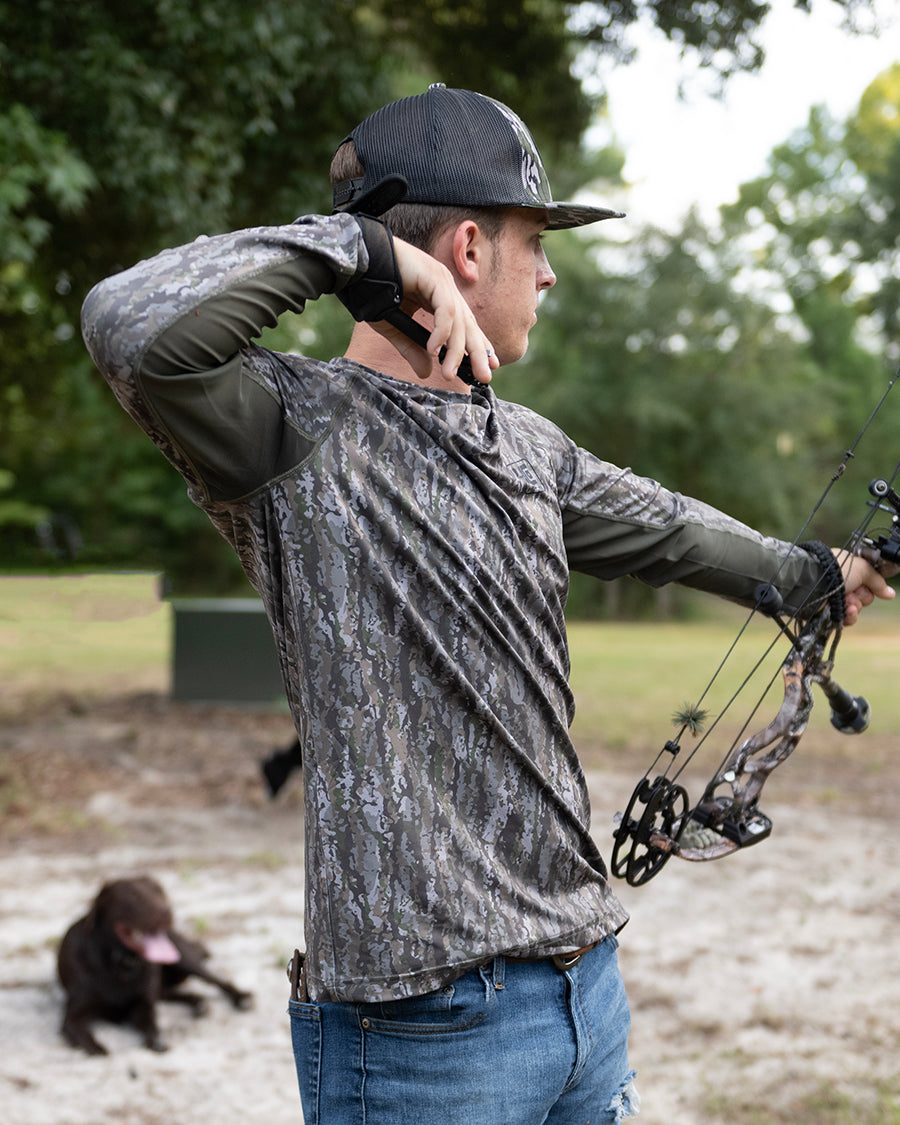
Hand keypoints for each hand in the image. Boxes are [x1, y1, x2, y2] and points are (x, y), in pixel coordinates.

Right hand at [379, 239, 498, 384]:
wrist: (359, 265)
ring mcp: (441, 280)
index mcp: (441, 296)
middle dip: (478, 352)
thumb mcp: (396, 329)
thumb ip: (412, 349)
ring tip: (449, 373)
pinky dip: (441, 332)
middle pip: (468, 325)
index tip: (489, 367)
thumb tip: (426, 372)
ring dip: (456, 350)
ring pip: (458, 320)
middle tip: (484, 377)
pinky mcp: (433, 276)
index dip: (479, 346)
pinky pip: (444, 310)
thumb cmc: (375, 292)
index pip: (466, 325)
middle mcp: (445, 288)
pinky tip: (434, 350)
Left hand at [834, 549, 894, 624]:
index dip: (870, 584)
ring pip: (856, 608)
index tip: (867, 584)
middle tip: (854, 590)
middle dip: (862, 595)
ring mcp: (834, 598)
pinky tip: (847, 610)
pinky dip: (849, 616)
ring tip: (847, 600)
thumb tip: (890, 593)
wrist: (812, 583)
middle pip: (864, 596)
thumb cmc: (834, 570)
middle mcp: (841, 583)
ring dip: (855, 605)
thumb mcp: (862, 568)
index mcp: (848, 570)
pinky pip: (846, 619)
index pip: (868, 581)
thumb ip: (877, 580)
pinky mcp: (828, 611)